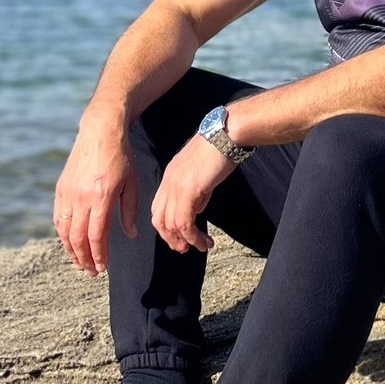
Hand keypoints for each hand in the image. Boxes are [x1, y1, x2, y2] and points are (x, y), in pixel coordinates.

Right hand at [52, 114, 137, 275]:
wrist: (100, 131)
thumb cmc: (121, 157)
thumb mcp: (132, 183)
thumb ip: (129, 211)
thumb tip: (130, 235)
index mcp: (100, 197)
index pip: (96, 235)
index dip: (98, 255)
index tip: (103, 267)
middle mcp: (81, 197)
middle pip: (77, 237)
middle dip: (83, 258)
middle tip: (90, 272)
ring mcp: (67, 192)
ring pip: (64, 230)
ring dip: (70, 250)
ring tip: (79, 263)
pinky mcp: (60, 188)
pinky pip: (57, 217)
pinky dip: (62, 234)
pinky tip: (69, 243)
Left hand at [151, 133, 235, 253]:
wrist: (225, 135)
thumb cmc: (219, 149)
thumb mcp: (202, 174)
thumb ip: (196, 193)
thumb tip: (196, 210)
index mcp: (170, 177)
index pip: (159, 209)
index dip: (166, 228)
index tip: (180, 238)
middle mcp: (168, 183)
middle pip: (159, 220)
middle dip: (170, 239)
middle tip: (184, 249)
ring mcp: (176, 187)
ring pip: (171, 225)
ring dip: (185, 241)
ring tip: (199, 247)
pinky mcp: (188, 191)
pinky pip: (185, 222)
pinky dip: (193, 237)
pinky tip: (205, 241)